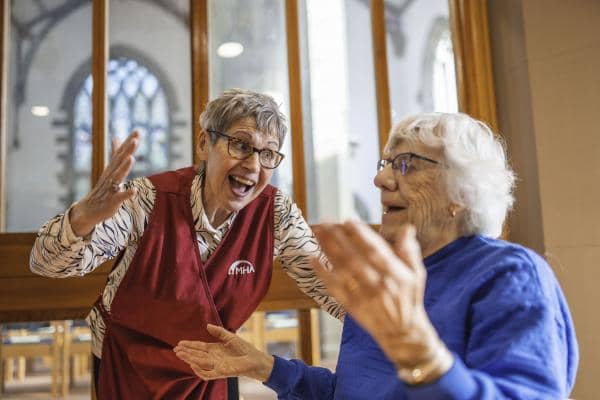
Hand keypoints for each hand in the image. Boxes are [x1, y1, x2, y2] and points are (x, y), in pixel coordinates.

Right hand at [69, 132, 139, 236]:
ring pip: (117, 176)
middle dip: (127, 150)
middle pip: (119, 161)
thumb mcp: (110, 169)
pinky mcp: (112, 201)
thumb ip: (115, 154)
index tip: (137, 130)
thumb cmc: (103, 189)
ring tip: (131, 158)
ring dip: (124, 168)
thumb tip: (116, 137)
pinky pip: (119, 197)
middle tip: (135, 139)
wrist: (89, 210)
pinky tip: (134, 191)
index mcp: (112, 169)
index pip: (121, 153)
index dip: (128, 142)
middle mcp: (111, 176)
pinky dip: (127, 194)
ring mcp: (110, 188)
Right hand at [174, 324, 274, 381]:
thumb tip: (207, 325)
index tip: (179, 343)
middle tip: (175, 349)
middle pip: (196, 355)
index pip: (199, 347)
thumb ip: (219, 331)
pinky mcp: (221, 372)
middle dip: (186, 353)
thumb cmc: (244, 349)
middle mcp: (213, 358)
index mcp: (215, 349)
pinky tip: (193, 365)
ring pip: (199, 363)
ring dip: (189, 359)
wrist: (255, 359)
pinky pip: (207, 374)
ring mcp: (216, 366)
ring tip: (180, 354)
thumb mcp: (230, 337)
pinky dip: (200, 370)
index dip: (189, 345)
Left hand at [312, 222, 449, 373]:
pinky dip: (323, 273)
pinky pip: (334, 288)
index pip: (375, 250)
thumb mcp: (416, 275)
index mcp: (395, 274)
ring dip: (327, 250)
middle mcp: (378, 284)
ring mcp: (363, 296)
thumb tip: (407, 228)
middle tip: (324, 221)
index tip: (348, 220)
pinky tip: (312, 259)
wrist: (403, 333)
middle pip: (354, 257)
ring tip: (317, 233)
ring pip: (342, 269)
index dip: (361, 235)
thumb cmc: (409, 299)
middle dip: (338, 238)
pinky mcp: (352, 306)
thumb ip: (409, 251)